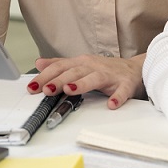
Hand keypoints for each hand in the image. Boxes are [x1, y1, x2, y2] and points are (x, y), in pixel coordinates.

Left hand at [27, 53, 145, 108]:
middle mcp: (94, 67)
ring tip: (71, 90)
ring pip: (95, 78)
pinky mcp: (125, 84)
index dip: (46, 77)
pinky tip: (111, 105)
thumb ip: (60, 64)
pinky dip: (117, 97)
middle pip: (74, 72)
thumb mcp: (81, 64)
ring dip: (83, 84)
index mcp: (82, 63)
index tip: (32, 87)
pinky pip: (122, 91)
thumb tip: (39, 63)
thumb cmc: (106, 69)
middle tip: (46, 89)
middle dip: (59, 80)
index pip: (60, 67)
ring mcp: (110, 75)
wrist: (136, 68)